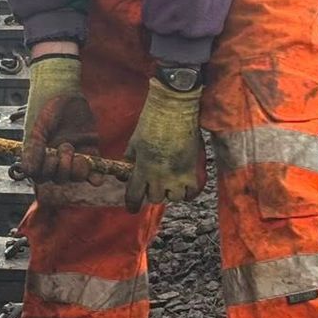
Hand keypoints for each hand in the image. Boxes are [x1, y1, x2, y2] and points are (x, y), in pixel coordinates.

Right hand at [19, 54, 103, 182]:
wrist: (65, 92)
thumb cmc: (47, 108)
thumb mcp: (38, 129)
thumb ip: (33, 149)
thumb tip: (28, 171)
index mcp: (42, 156)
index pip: (42, 177)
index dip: (45, 172)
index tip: (48, 156)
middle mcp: (57, 159)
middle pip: (60, 179)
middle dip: (62, 168)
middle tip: (64, 146)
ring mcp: (74, 157)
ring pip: (76, 177)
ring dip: (75, 169)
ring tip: (72, 147)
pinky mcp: (90, 152)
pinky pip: (94, 173)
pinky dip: (95, 177)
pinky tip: (96, 176)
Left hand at [124, 77, 204, 208]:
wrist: (175, 109)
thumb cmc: (152, 122)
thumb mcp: (135, 142)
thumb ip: (129, 160)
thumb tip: (123, 175)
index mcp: (143, 169)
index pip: (134, 195)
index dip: (132, 204)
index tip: (132, 208)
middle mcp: (160, 177)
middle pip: (154, 198)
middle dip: (152, 192)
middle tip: (154, 183)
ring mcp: (178, 176)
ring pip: (173, 197)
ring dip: (170, 191)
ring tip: (170, 181)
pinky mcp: (194, 172)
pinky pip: (192, 193)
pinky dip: (187, 192)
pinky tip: (184, 186)